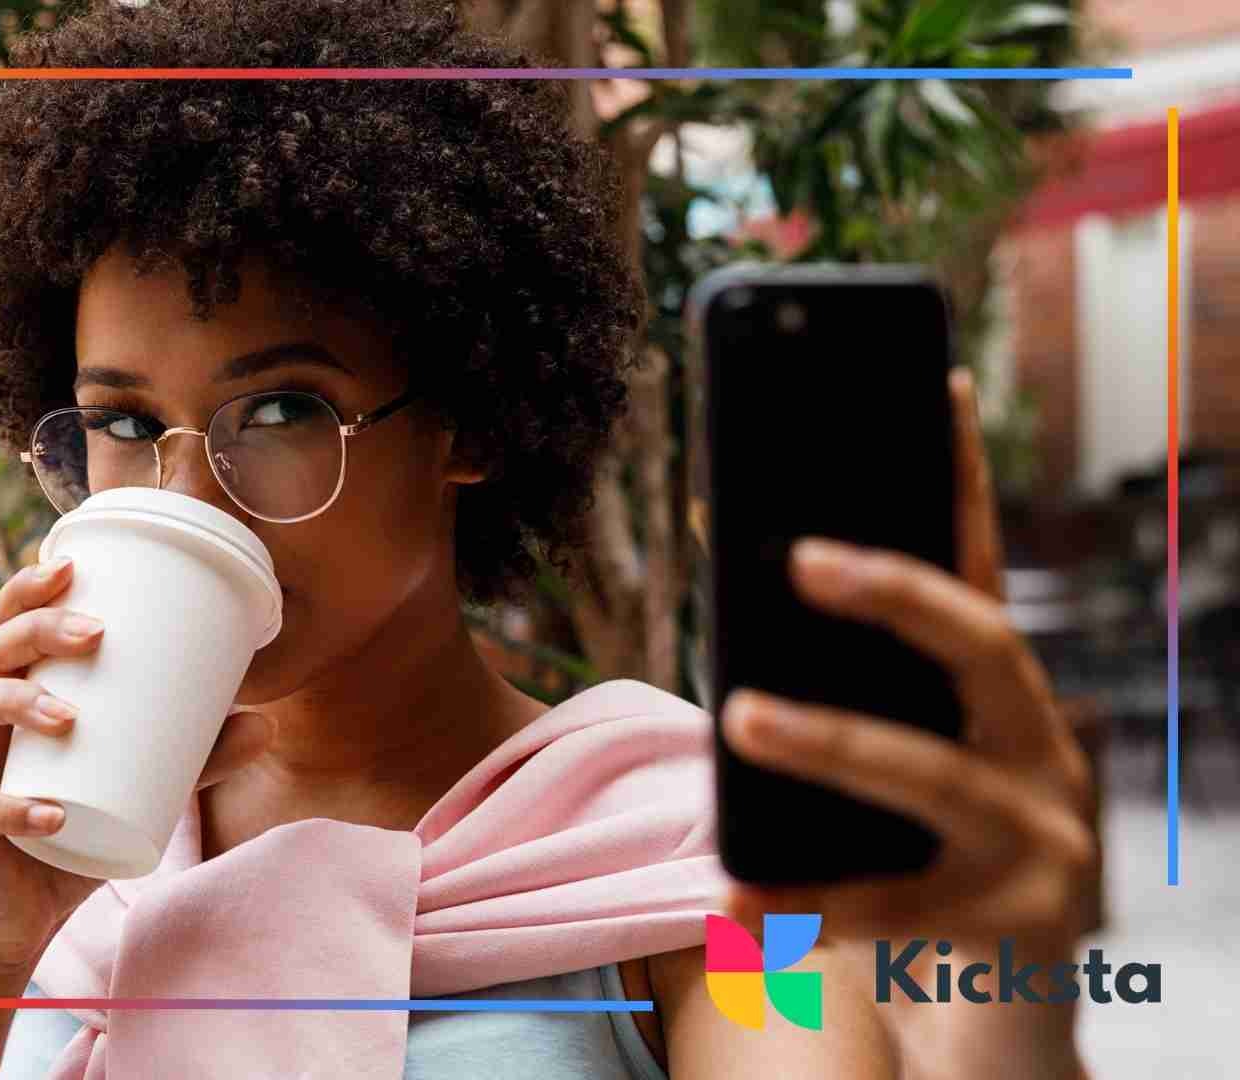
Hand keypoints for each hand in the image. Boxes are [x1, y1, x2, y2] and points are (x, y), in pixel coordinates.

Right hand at [0, 555, 274, 974]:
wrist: (16, 922)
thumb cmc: (71, 837)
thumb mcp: (139, 791)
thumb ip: (195, 760)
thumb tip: (268, 723)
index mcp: (10, 697)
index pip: (6, 625)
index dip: (27, 589)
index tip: (73, 566)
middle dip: (36, 630)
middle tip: (94, 633)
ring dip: (19, 702)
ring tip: (70, 717)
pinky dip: (11, 809)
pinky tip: (51, 814)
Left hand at [718, 368, 1095, 1075]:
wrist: (997, 1015)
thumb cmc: (920, 863)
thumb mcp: (890, 765)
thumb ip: (845, 691)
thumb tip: (742, 594)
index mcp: (1000, 700)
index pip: (978, 567)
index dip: (959, 476)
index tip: (935, 381)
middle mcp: (1037, 751)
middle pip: (980, 645)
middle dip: (896, 593)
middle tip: (799, 558)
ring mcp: (1037, 839)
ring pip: (930, 774)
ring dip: (830, 738)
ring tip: (738, 714)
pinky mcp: (1014, 927)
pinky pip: (888, 906)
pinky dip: (804, 897)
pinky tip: (731, 888)